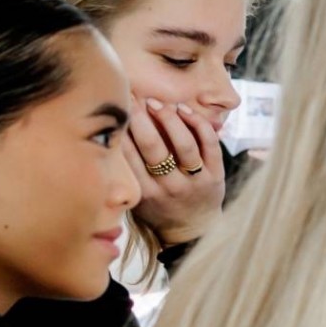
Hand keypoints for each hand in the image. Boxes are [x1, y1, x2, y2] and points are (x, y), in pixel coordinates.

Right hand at [122, 98, 225, 246]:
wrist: (192, 229)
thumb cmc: (158, 208)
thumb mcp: (137, 197)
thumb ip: (127, 173)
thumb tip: (109, 135)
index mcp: (145, 193)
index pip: (129, 157)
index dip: (122, 130)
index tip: (116, 109)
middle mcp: (170, 187)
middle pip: (153, 147)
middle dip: (141, 119)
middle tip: (134, 97)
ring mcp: (195, 181)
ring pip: (184, 144)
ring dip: (169, 119)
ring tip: (157, 103)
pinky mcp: (216, 175)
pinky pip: (210, 144)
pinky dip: (198, 124)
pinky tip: (184, 109)